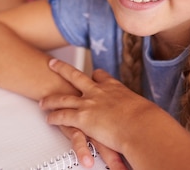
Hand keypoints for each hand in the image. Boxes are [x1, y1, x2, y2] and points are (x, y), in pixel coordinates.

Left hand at [40, 59, 155, 168]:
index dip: (95, 76)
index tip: (93, 75)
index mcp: (113, 87)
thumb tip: (146, 117)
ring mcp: (88, 103)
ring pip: (63, 97)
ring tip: (43, 101)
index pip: (100, 76)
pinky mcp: (82, 117)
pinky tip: (49, 118)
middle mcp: (98, 92)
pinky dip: (54, 117)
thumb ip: (138, 110)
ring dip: (51, 99)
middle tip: (53, 63)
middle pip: (74, 76)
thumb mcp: (143, 109)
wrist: (141, 126)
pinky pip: (63, 116)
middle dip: (62, 69)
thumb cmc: (146, 120)